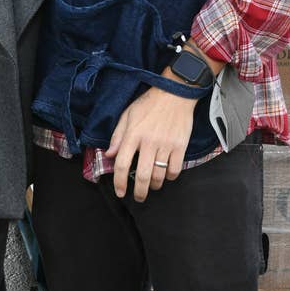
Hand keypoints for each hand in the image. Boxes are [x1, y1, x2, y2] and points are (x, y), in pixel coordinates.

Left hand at [106, 84, 196, 201]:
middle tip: (138, 197)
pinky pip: (175, 170)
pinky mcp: (180, 146)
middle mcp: (148, 141)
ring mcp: (166, 144)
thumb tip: (109, 155)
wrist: (175, 93)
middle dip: (139, 192)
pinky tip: (166, 175)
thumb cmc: (149, 103)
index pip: (121, 164)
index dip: (119, 182)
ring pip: (159, 176)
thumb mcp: (128, 115)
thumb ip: (117, 136)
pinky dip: (170, 177)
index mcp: (133, 134)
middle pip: (141, 176)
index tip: (120, 192)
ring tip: (152, 186)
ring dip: (154, 186)